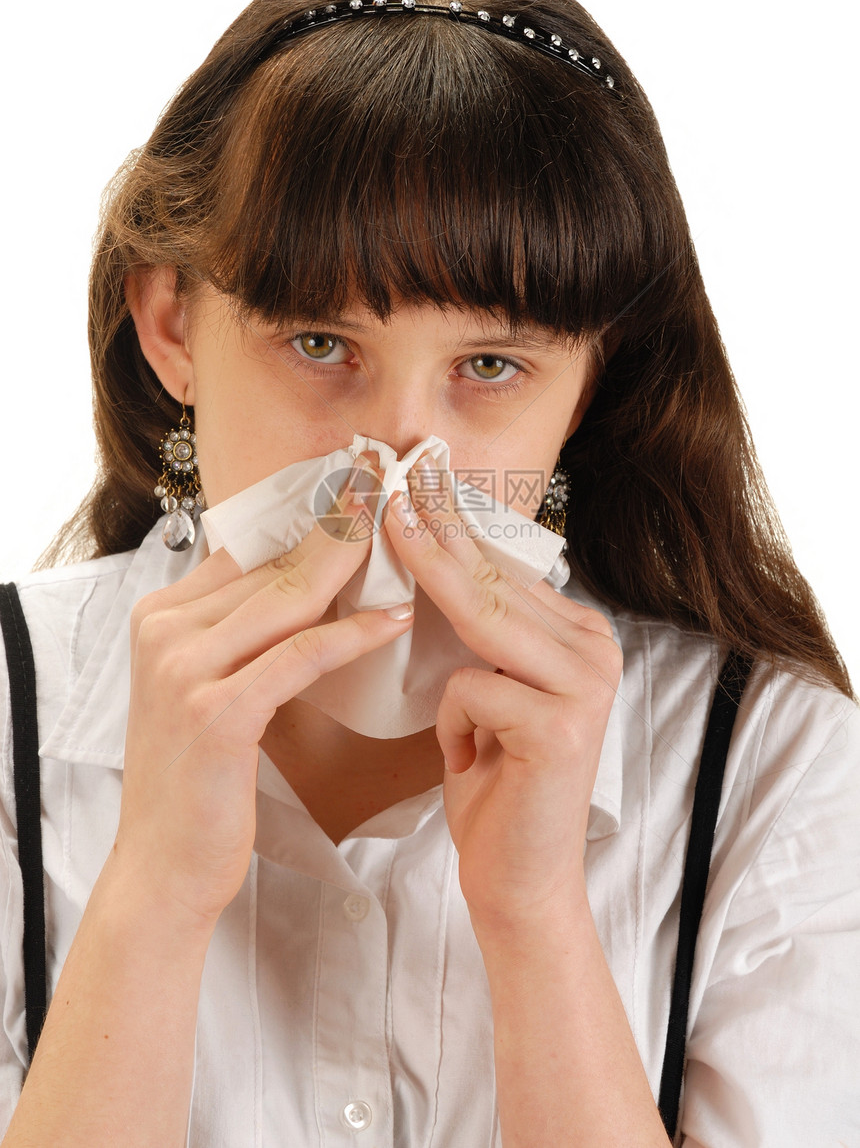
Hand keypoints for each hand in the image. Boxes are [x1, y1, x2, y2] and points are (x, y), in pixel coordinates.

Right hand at [114, 455, 413, 929]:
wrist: (164, 869)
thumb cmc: (202, 779)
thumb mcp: (211, 687)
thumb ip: (245, 631)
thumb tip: (309, 577)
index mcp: (161, 615)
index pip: (252, 548)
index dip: (313, 514)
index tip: (364, 480)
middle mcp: (164, 630)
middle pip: (274, 564)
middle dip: (341, 520)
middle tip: (393, 477)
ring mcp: (183, 669)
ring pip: (289, 597)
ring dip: (355, 559)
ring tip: (408, 528)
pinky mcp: (215, 712)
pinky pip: (300, 655)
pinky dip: (353, 634)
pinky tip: (396, 617)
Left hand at [383, 457, 620, 936]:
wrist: (519, 882)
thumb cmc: (495, 785)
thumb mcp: (486, 694)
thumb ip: (479, 633)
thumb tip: (432, 555)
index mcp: (581, 637)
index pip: (506, 569)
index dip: (454, 526)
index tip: (415, 481)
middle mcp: (596, 651)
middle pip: (495, 581)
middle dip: (437, 528)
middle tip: (393, 479)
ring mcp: (586, 685)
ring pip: (485, 617)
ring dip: (430, 581)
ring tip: (391, 525)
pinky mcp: (562, 726)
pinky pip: (472, 689)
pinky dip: (451, 721)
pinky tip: (468, 759)